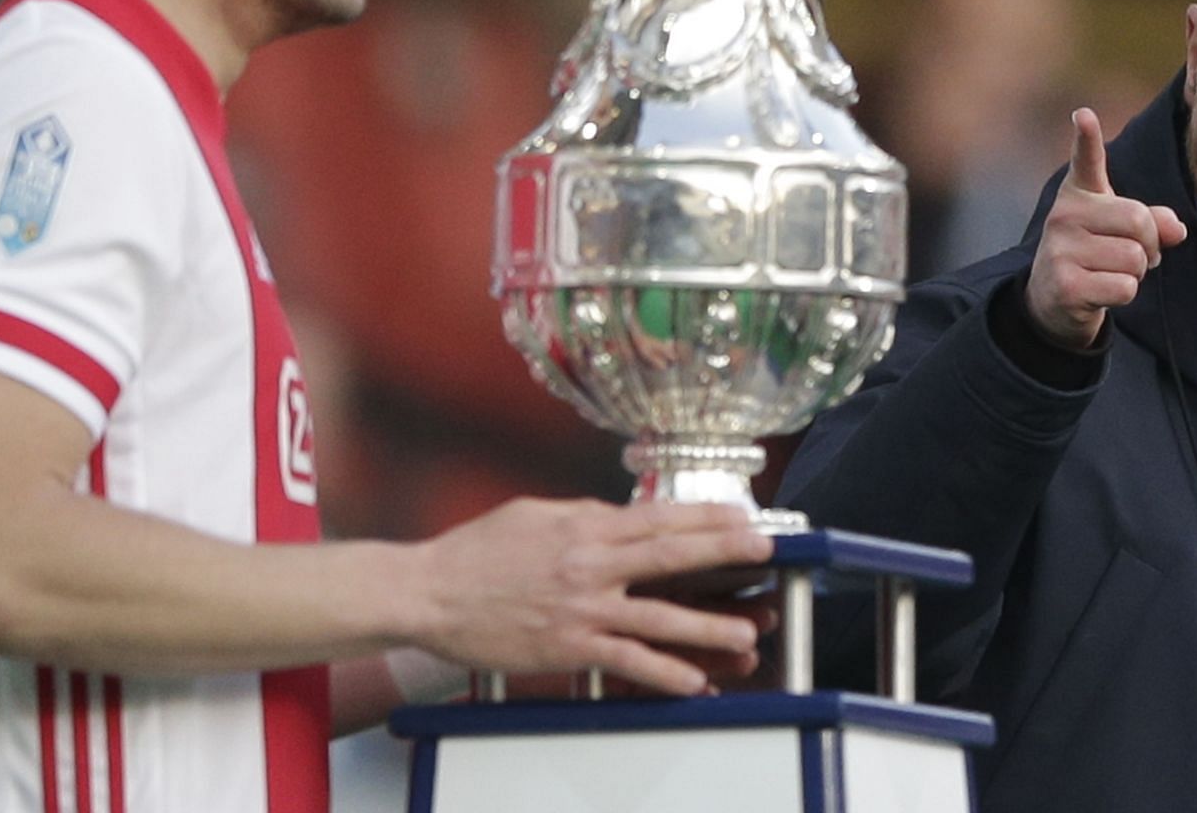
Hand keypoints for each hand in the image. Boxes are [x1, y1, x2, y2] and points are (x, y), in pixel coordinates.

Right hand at [408, 498, 772, 695]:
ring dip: (708, 625)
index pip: (659, 517)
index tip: (742, 515)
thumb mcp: (534, 514)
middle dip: (725, 553)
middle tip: (766, 552)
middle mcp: (591, 565)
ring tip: (746, 634)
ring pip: (660, 616)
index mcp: (585, 526)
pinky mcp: (569, 647)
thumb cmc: (477, 551)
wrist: (430, 592)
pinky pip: (627, 660)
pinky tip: (693, 682)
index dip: (706, 516)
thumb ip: (582, 514)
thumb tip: (617, 515)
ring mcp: (583, 608)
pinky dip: (663, 672)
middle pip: (672, 556)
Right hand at [1025, 108, 1187, 349]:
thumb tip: (1176, 230)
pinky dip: (1126, 294)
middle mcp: (1064, 215)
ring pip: (1135, 258)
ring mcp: (1061, 249)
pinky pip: (1125, 286)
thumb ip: (1153, 221)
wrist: (1053, 301)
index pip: (1085, 160)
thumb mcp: (1122, 231)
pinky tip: (1102, 291)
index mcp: (1079, 194)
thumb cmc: (1095, 254)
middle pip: (1139, 220)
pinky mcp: (1066, 284)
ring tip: (1111, 272)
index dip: (1086, 137)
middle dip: (1150, 244)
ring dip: (1137, 273)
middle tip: (1134, 255)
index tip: (1084, 115)